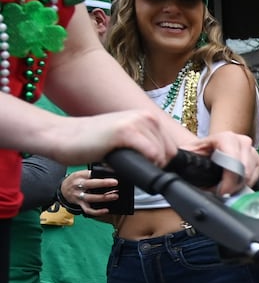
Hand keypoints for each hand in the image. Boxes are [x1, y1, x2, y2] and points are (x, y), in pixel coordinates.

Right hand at [50, 109, 180, 167]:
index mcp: (147, 117)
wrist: (63, 136)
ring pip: (162, 155)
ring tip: (125, 161)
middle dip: (155, 165)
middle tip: (132, 165)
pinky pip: (152, 155)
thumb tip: (164, 162)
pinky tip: (127, 163)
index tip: (143, 165)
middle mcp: (145, 116)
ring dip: (147, 166)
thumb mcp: (126, 138)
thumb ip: (145, 144)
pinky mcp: (125, 131)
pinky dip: (145, 165)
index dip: (160, 162)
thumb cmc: (92, 141)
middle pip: (170, 153)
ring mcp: (136, 122)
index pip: (172, 147)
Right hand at [60, 167, 117, 218]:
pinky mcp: (80, 204)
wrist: (63, 189)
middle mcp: (77, 185)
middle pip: (90, 184)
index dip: (100, 174)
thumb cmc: (76, 180)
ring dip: (103, 197)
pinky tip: (106, 210)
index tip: (112, 176)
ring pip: (90, 198)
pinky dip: (97, 211)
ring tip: (115, 196)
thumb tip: (108, 169)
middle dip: (103, 183)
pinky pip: (88, 209)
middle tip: (115, 183)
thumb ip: (92, 172)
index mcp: (79, 176)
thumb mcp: (81, 173)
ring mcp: (78, 195)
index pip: (90, 174)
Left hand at [190, 130, 258, 194]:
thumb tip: (202, 185)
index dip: (229, 179)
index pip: (234, 160)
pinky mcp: (256, 157)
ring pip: (252, 172)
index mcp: (224, 137)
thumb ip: (194, 167)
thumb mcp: (190, 159)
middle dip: (234, 184)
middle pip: (245, 168)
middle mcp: (240, 140)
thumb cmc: (196, 155)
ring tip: (228, 189)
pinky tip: (237, 185)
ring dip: (241, 184)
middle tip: (223, 193)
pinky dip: (248, 182)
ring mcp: (250, 148)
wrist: (202, 152)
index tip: (222, 192)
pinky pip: (258, 173)